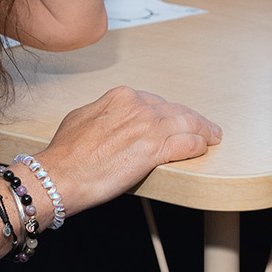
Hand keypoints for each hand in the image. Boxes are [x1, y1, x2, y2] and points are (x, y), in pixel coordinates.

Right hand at [37, 86, 221, 213]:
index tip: (177, 118)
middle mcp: (137, 106)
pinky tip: (203, 148)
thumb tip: (113, 117)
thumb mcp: (81, 118)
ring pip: (187, 124)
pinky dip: (199, 145)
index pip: (156, 101)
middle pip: (176, 110)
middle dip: (193, 119)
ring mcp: (148, 126)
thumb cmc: (65, 153)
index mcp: (121, 97)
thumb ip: (104, 112)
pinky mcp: (155, 149)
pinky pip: (188, 143)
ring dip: (204, 131)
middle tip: (207, 127)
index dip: (170, 112)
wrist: (58, 174)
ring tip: (213, 137)